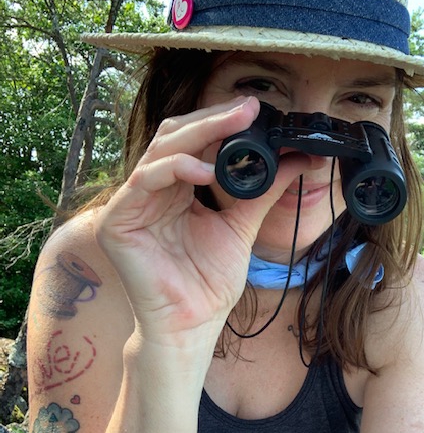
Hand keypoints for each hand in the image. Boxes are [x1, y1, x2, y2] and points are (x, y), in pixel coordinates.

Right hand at [95, 96, 308, 348]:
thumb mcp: (242, 225)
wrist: (192, 324)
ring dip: (200, 134)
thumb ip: (264, 190)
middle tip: (250, 109)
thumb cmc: (210, 282)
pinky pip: (144, 181)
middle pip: (176, 136)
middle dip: (213, 119)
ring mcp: (132, 203)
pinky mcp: (118, 220)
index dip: (221, 123)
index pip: (193, 142)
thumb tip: (297, 159)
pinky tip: (206, 171)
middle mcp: (153, 190)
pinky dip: (175, 169)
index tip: (257, 111)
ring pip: (161, 150)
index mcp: (177, 190)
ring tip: (237, 126)